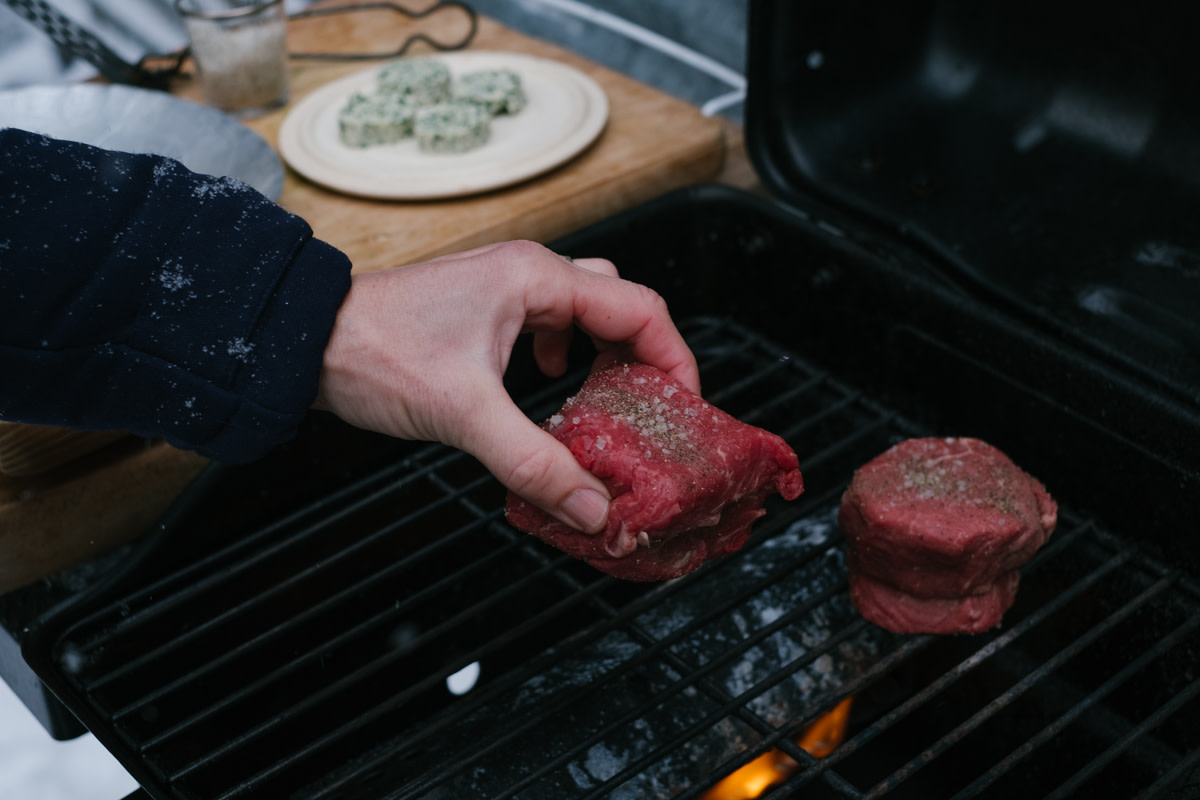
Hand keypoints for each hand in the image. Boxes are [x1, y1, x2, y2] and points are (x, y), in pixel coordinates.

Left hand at [313, 240, 699, 532]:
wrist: (305, 340)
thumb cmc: (375, 352)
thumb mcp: (466, 414)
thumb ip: (535, 463)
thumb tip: (593, 507)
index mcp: (537, 279)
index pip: (640, 309)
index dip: (674, 359)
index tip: (685, 406)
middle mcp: (527, 274)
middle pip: (619, 305)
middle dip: (642, 357)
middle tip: (650, 409)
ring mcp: (504, 289)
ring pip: (584, 312)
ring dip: (603, 355)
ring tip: (606, 404)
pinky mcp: (482, 311)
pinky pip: (549, 324)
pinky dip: (565, 356)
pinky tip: (550, 387)